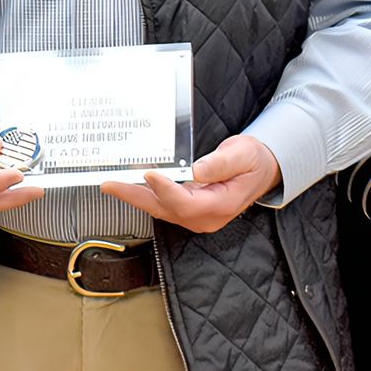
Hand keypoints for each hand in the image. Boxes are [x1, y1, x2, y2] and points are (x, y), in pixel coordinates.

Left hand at [99, 134, 279, 233]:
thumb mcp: (244, 155)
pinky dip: (144, 195)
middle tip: (110, 185)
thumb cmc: (253, 161)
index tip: (150, 174)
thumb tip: (198, 170)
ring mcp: (195, 215)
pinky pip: (162, 204)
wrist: (260, 171)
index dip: (166, 190)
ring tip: (111, 184)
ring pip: (159, 208)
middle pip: (164, 209)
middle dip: (135, 196)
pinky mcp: (188, 209)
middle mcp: (204, 216)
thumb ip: (221, 163)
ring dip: (134, 196)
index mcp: (220, 205)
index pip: (187, 203)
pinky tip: (129, 184)